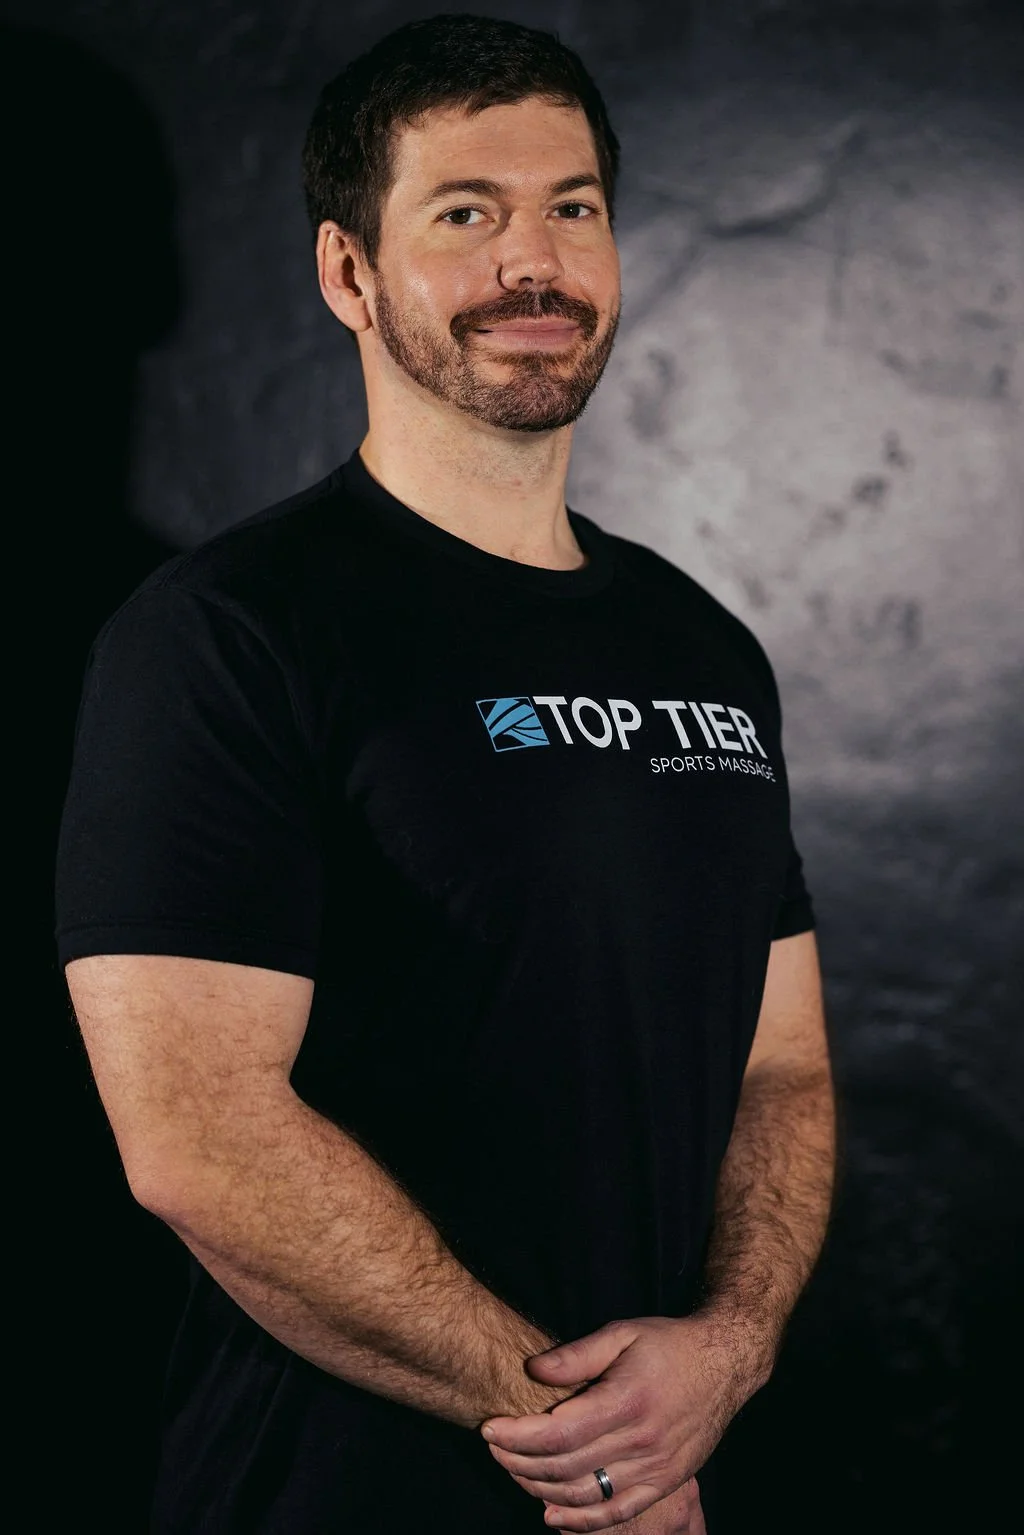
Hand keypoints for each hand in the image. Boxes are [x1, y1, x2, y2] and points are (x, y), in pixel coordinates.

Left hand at [480, 1313, 761, 1530]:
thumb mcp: (623, 1333)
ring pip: (586, 1494)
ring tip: (513, 1471)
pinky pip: (618, 1512)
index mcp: (627, 1401)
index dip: (518, 1436)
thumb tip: (533, 1369)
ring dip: (541, 1489)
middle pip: (565, 1467)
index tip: (489, 1429)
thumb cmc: (669, 1344)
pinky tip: (553, 1515)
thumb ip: (577, 1354)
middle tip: (493, 1447)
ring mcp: (656, 1469)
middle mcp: (642, 1442)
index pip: (559, 1433)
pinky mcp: (665, 1483)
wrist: (725, 1364)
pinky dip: (583, 1521)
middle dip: (519, 1461)